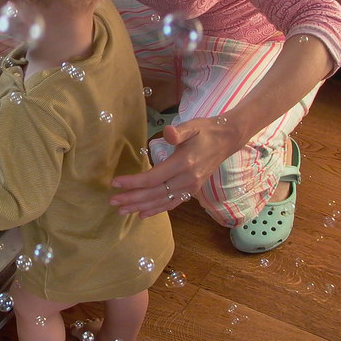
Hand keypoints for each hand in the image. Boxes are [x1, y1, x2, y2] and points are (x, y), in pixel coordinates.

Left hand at [109, 117, 243, 217]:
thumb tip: (167, 132)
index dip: (133, 182)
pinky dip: (156, 210)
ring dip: (141, 207)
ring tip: (122, 211)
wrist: (226, 140)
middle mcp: (187, 180)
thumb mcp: (192, 126)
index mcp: (184, 163)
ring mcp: (190, 188)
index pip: (154, 178)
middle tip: (113, 201)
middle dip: (132, 198)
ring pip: (161, 201)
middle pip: (155, 193)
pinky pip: (172, 204)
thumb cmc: (205, 131)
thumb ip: (178, 131)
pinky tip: (143, 214)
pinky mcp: (192, 191)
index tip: (115, 183)